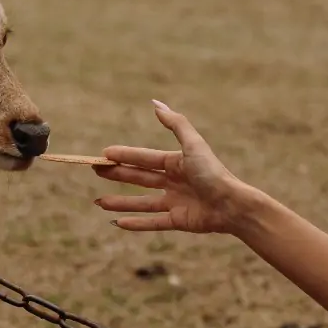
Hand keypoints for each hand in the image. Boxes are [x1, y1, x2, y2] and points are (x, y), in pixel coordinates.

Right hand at [95, 101, 255, 234]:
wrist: (232, 205)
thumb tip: (155, 103)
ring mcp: (175, 202)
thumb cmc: (213, 173)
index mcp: (177, 163)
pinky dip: (135, 223)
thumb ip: (175, 124)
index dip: (124, 156)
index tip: (103, 154)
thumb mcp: (193, 145)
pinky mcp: (178, 221)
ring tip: (99, 201)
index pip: (144, 158)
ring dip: (120, 202)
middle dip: (117, 174)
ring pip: (141, 202)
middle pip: (139, 178)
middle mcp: (174, 182)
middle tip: (95, 171)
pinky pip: (152, 222)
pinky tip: (116, 222)